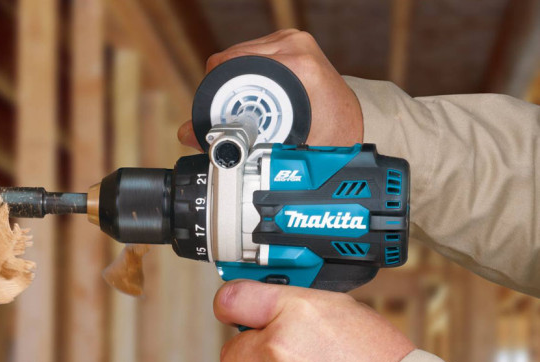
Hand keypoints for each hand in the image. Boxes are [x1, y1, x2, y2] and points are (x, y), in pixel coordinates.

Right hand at [178, 29, 362, 149]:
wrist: (353, 124)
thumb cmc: (328, 135)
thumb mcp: (282, 144)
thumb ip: (234, 141)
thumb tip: (187, 135)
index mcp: (298, 65)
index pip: (232, 65)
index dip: (217, 92)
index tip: (218, 117)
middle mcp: (295, 44)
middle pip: (232, 59)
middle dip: (225, 91)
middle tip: (231, 118)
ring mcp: (291, 40)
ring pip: (239, 56)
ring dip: (235, 85)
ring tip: (246, 110)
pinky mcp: (289, 43)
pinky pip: (251, 56)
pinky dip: (246, 78)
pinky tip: (256, 98)